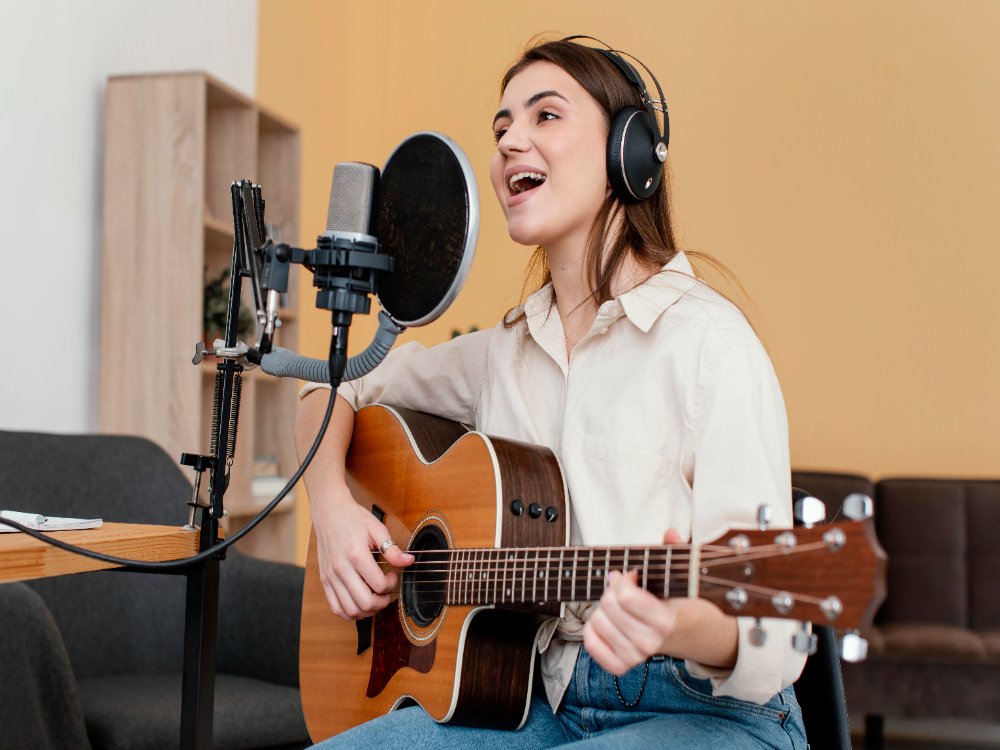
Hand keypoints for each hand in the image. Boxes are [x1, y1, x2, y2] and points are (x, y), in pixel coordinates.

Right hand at [312, 491, 413, 619]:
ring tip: (374, 598)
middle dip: (382, 602)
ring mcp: (331, 577)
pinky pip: (336, 607)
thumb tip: (409, 561)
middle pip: (365, 602)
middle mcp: (341, 569)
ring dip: (367, 611)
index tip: (392, 575)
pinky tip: (360, 603)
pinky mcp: (325, 580)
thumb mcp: (377, 528)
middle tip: (386, 592)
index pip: (378, 585)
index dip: (391, 584)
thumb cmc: (352, 518)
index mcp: (356, 555)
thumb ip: (392, 549)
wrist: (329, 512)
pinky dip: (350, 612)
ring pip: (349, 610)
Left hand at [583, 528, 683, 674]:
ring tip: (619, 606)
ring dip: (604, 608)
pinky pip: (590, 643)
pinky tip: (608, 621)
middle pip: (608, 605)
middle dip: (613, 590)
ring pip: (596, 621)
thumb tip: (671, 533)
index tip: (632, 575)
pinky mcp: (620, 666)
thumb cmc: (672, 599)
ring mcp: (634, 657)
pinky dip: (593, 629)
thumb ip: (674, 551)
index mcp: (663, 621)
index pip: (625, 596)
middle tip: (625, 589)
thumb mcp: (675, 575)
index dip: (624, 578)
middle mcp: (648, 643)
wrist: (683, 633)